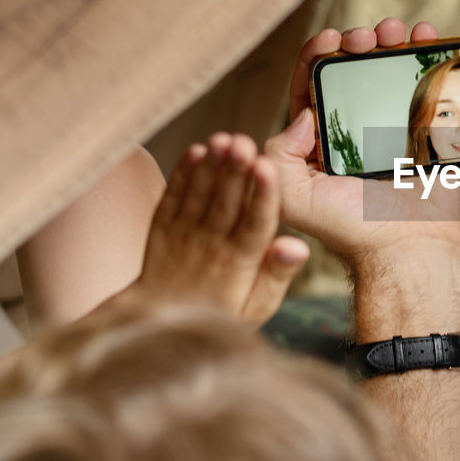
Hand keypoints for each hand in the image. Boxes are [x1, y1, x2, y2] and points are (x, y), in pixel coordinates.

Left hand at [129, 132, 308, 325]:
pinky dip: (182, 174)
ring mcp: (184, 234)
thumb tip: (298, 246)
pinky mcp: (162, 227)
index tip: (268, 170)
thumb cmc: (220, 311)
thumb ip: (277, 275)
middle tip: (244, 143)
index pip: (255, 224)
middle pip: (226, 203)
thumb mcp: (257, 306)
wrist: (160, 322)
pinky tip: (195, 151)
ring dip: (211, 165)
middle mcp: (211, 245)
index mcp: (240, 263)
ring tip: (224, 139)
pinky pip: (173, 197)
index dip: (262, 195)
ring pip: (200, 195)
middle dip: (235, 171)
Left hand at [263, 18, 459, 264]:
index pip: (311, 85)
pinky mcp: (429, 132)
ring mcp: (394, 129)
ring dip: (392, 44)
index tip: (330, 38)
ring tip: (397, 32)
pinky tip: (429, 39)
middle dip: (358, 44)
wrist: (407, 248)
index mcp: (320, 141)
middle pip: (353, 72)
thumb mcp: (292, 195)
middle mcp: (356, 130)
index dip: (316, 55)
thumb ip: (279, 153)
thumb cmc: (350, 229)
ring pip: (390, 74)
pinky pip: (431, 89)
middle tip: (368, 37)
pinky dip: (431, 59)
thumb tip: (303, 115)